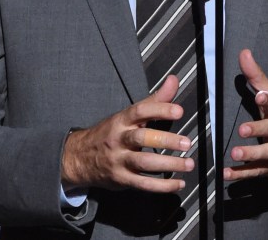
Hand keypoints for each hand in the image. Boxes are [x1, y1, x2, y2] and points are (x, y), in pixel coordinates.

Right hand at [61, 75, 194, 191]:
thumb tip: (174, 79)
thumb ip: (155, 100)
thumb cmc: (111, 133)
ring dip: (168, 164)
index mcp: (122, 120)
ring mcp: (119, 160)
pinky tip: (178, 183)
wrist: (79, 157)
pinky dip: (162, 186)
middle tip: (186, 142)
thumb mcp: (129, 114)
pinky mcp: (121, 179)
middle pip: (142, 137)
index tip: (179, 111)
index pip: (140, 111)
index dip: (160, 110)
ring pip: (144, 162)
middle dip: (165, 140)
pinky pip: (143, 184)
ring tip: (188, 164)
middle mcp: (119, 139)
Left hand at [224, 49, 267, 181]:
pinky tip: (227, 173)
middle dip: (259, 130)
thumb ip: (256, 76)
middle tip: (243, 129)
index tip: (260, 96)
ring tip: (235, 152)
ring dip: (251, 154)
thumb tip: (243, 53)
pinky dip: (242, 173)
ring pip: (266, 154)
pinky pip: (257, 171)